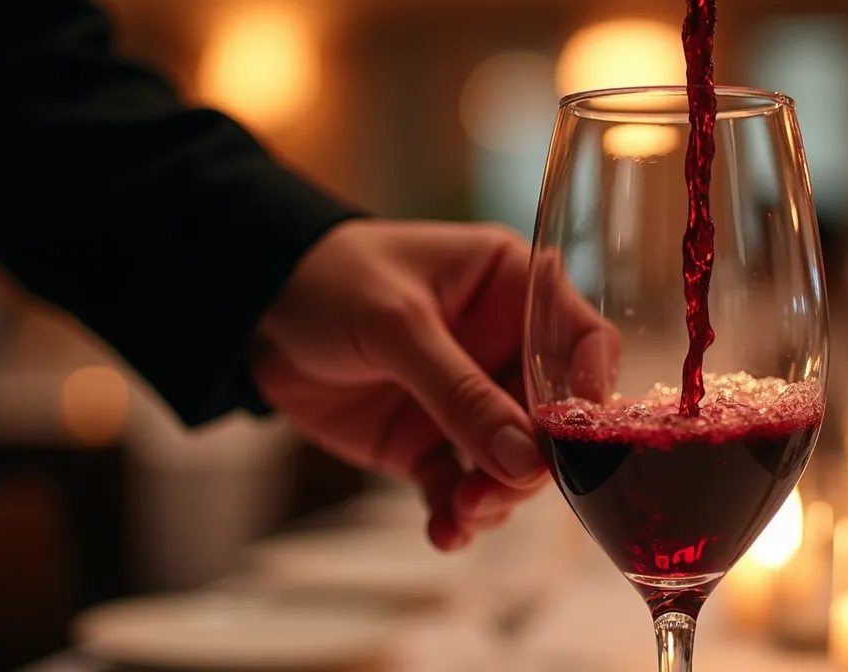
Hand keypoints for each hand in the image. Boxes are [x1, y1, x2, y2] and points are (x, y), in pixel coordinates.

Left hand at [251, 220, 618, 550]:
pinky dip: (458, 516)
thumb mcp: (398, 324)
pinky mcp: (430, 444)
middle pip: (554, 419)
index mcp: (513, 289)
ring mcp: (470, 401)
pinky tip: (445, 533)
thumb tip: (523, 460)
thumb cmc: (332, 279)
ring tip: (466, 513)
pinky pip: (461, 489)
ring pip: (512, 464)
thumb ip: (459, 390)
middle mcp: (505, 349)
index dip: (594, 385)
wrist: (254, 311)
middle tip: (507, 487)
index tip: (584, 433)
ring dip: (498, 496)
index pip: (583, 339)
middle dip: (536, 462)